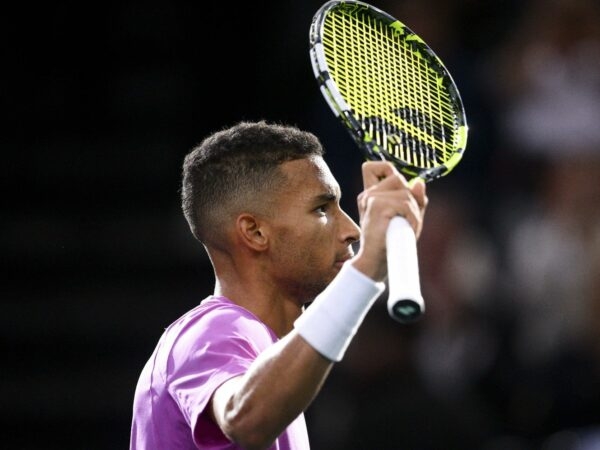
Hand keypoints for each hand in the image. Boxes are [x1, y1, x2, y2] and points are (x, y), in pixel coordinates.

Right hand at [351, 161, 427, 280]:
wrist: (376, 263)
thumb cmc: (390, 243)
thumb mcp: (405, 217)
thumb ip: (413, 200)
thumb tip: (419, 183)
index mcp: (370, 195)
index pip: (372, 167)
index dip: (387, 169)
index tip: (396, 186)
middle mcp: (368, 194)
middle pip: (398, 177)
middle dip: (410, 197)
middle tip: (407, 219)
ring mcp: (371, 198)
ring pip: (406, 193)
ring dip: (414, 212)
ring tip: (407, 227)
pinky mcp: (377, 204)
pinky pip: (406, 204)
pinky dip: (413, 218)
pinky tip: (408, 229)